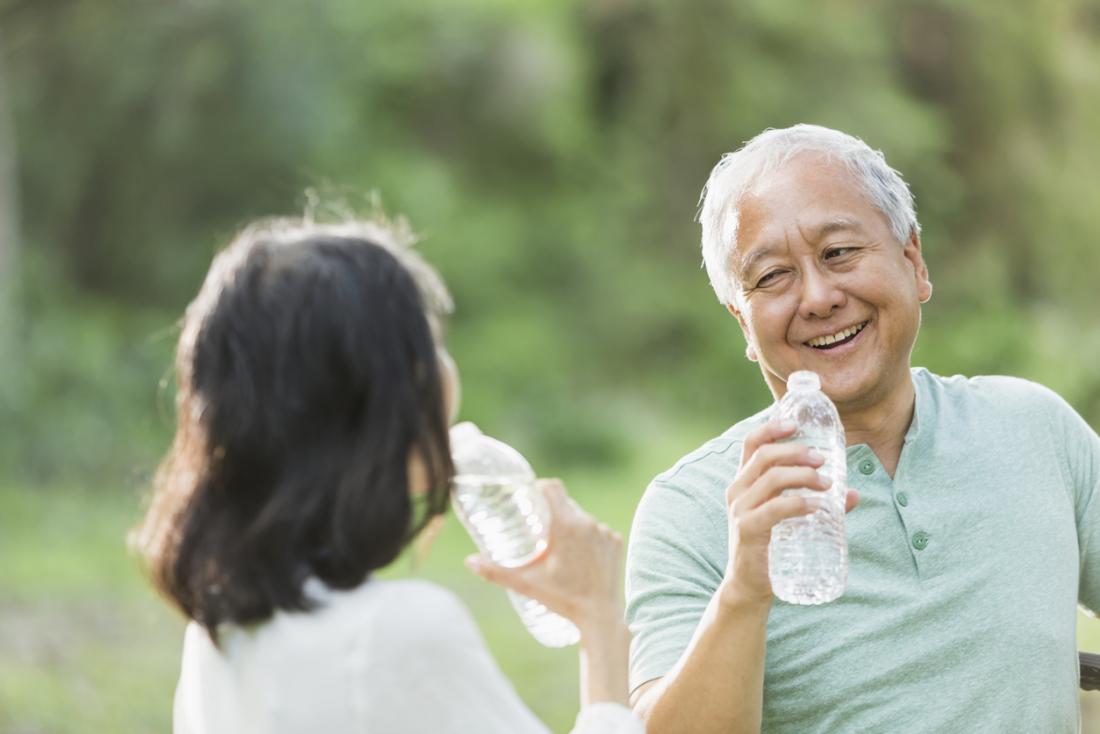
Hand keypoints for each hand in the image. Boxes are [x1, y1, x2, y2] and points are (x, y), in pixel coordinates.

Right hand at [465, 479, 624, 639]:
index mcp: (567, 525)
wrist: (600, 617)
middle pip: (566, 504)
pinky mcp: (616, 543)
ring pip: (583, 518)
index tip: (530, 497)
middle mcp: (589, 523)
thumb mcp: (526, 584)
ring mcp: (605, 533)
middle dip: (551, 512)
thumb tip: (469, 562)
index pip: (553, 488)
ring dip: (571, 525)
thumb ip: (495, 572)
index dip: (540, 487)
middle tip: (538, 528)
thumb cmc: (563, 599)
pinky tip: (580, 552)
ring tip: (558, 544)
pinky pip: (599, 531)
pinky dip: (589, 537)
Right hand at [721, 420, 858, 606]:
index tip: (795, 424)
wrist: (749, 585)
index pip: (751, 444)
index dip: (771, 428)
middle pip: (764, 456)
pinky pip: (775, 509)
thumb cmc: (770, 546)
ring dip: (803, 475)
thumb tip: (853, 494)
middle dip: (796, 451)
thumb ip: (818, 502)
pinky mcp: (747, 530)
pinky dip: (799, 503)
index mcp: (744, 482)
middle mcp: (737, 491)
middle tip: (823, 458)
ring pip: (771, 478)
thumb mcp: (789, 518)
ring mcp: (740, 510)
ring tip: (827, 483)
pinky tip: (817, 506)